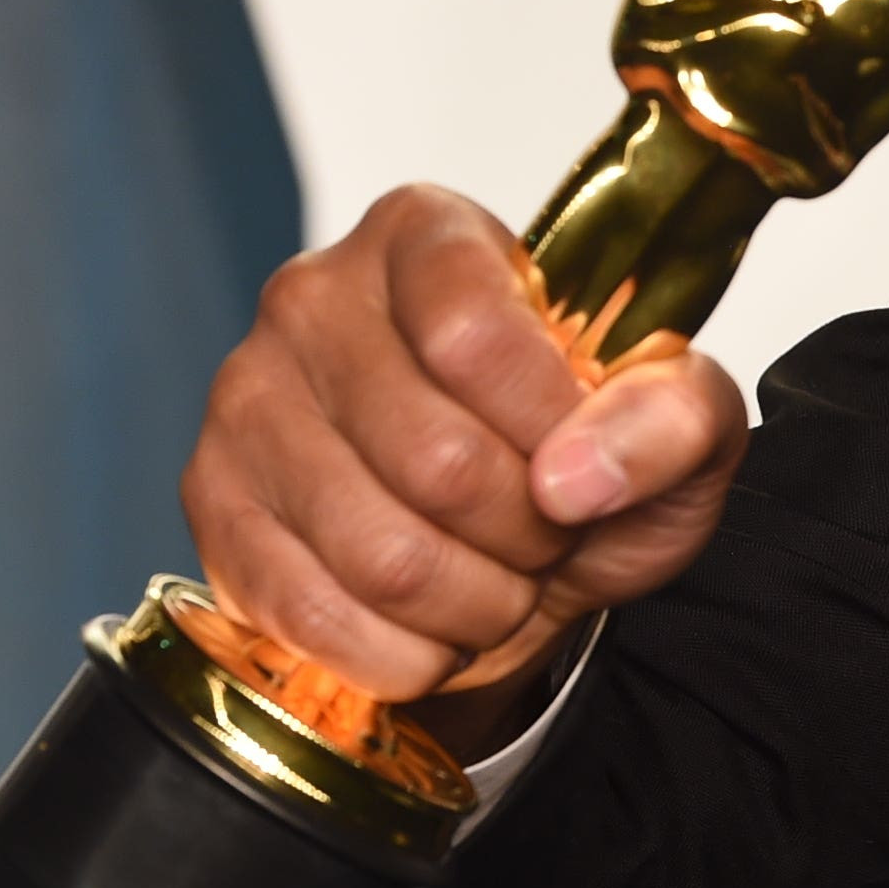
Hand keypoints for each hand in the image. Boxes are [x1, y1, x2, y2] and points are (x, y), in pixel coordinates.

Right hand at [177, 183, 749, 740]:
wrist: (504, 548)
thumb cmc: (577, 458)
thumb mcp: (675, 424)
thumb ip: (675, 416)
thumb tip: (585, 470)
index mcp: (427, 234)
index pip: (475, 337)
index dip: (549, 431)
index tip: (581, 463)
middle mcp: (314, 298)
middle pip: (435, 460)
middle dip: (527, 534)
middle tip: (547, 535)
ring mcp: (248, 401)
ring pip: (382, 555)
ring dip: (475, 604)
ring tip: (498, 580)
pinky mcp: (213, 504)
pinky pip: (317, 616)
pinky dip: (405, 654)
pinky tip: (434, 626)